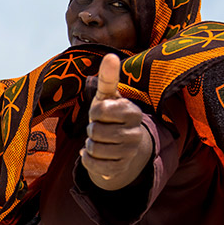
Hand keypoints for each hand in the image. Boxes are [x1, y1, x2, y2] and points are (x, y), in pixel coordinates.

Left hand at [80, 53, 152, 190]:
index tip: (102, 112)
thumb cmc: (111, 115)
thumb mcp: (108, 97)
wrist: (124, 146)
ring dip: (90, 144)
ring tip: (100, 140)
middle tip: (102, 128)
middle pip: (95, 131)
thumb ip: (108, 78)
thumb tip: (110, 55)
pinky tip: (96, 154)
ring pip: (94, 148)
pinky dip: (88, 159)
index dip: (95, 111)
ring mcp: (129, 153)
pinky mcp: (120, 169)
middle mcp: (135, 133)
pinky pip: (93, 164)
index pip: (100, 110)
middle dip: (92, 129)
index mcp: (133, 112)